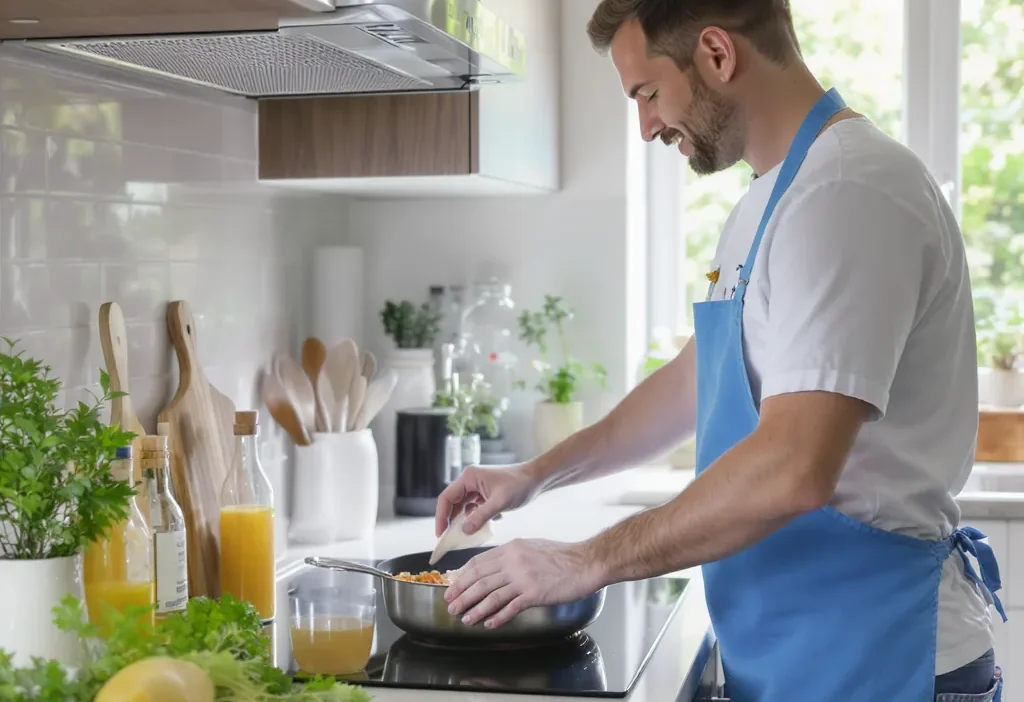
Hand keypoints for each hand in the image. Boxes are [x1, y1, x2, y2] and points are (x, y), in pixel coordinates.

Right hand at [434, 463, 541, 537]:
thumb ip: (481, 516)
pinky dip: (476, 519)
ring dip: (465, 522)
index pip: (447, 498)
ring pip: (463, 508)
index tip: (440, 534)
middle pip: (453, 504)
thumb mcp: (499, 502)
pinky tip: (485, 525)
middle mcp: (470, 482)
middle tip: (450, 540)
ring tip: (466, 536)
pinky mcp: (485, 495)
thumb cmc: (519, 485)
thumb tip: (464, 531)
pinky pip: (474, 510)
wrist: (537, 479)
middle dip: (451, 522)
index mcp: (469, 478)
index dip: (441, 516)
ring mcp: (477, 488)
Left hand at [444, 538, 600, 628]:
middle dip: (462, 594)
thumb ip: (512, 555)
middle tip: (451, 604)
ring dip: (474, 608)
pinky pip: (510, 607)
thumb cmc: (562, 556)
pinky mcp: (534, 593)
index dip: (463, 576)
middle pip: (480, 579)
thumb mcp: (531, 547)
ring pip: (491, 595)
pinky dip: (497, 617)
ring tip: (464, 618)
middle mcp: (514, 561)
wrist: (585, 563)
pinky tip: (489, 624)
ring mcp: (523, 578)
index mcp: (511, 548)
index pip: (478, 562)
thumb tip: (495, 567)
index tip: (454, 586)